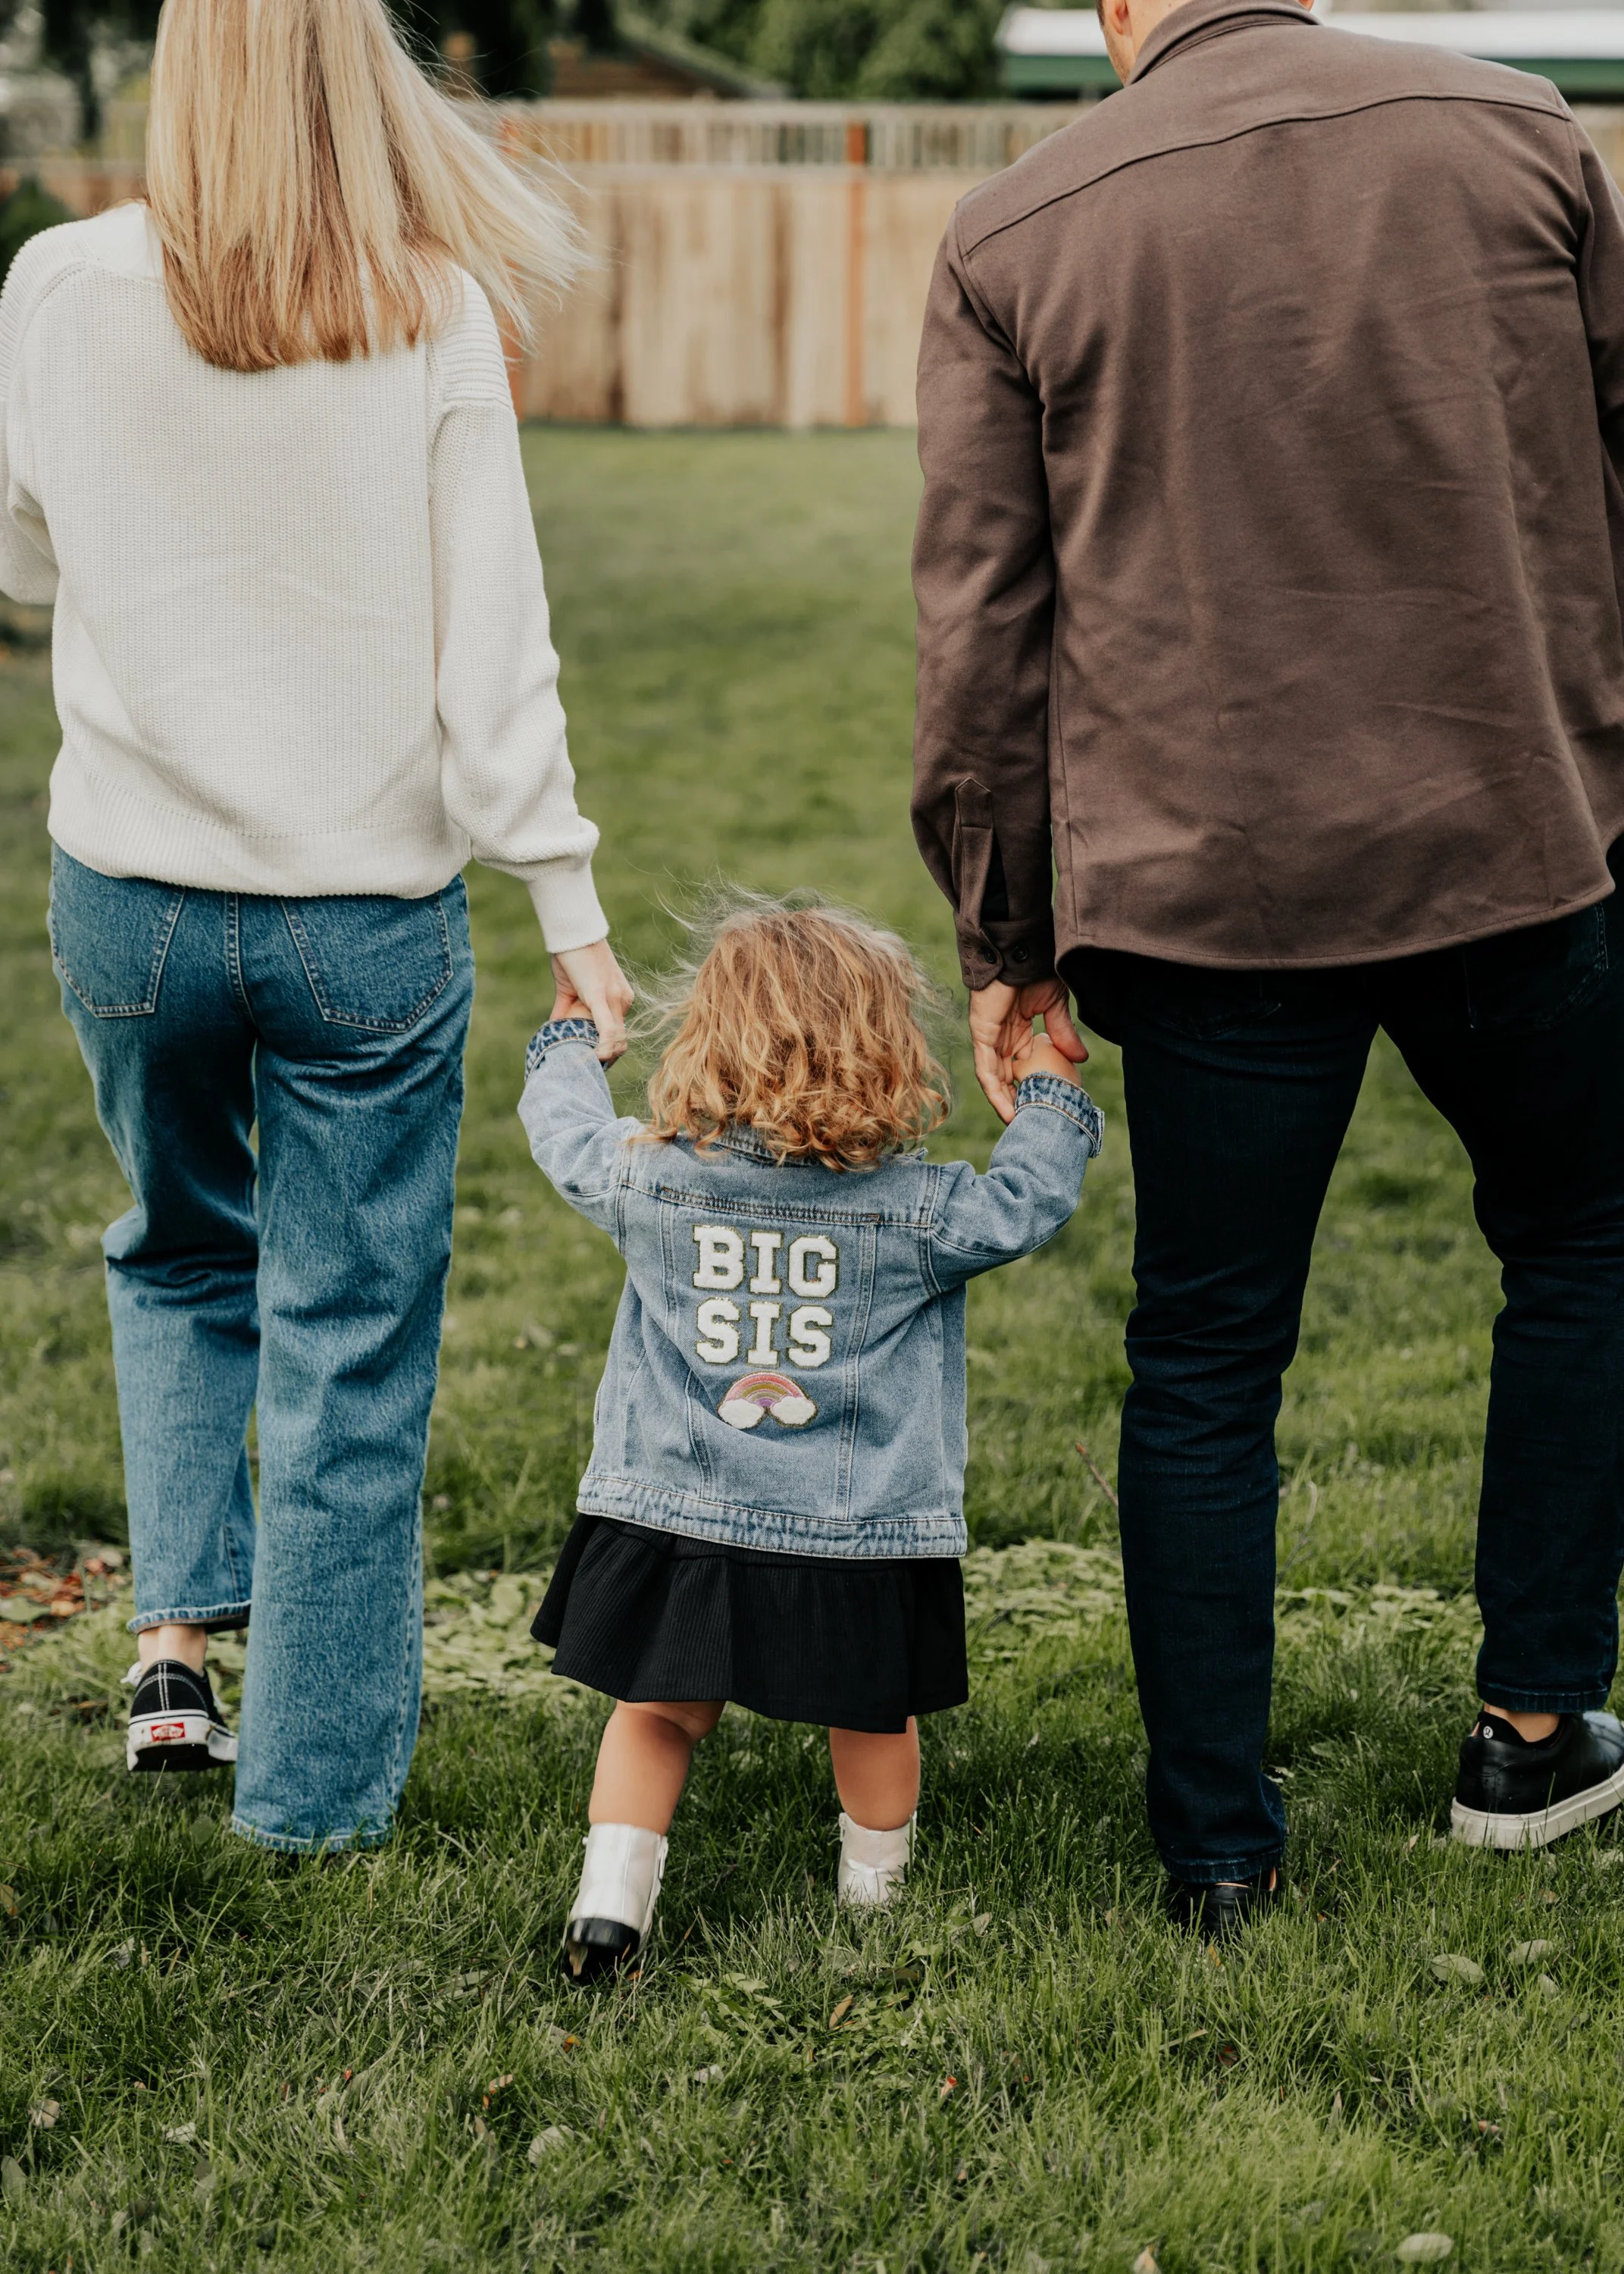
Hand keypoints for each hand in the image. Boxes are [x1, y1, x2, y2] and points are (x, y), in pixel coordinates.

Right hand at [550, 939, 633, 1063]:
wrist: (572, 930)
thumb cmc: (570, 954)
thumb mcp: (569, 987)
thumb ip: (564, 1009)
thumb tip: (554, 1027)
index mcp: (619, 998)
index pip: (618, 1034)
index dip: (605, 1051)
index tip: (588, 1060)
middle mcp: (623, 999)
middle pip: (618, 1040)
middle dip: (603, 1058)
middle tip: (581, 1065)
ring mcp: (614, 998)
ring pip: (615, 1039)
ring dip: (600, 1056)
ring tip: (580, 1062)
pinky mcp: (601, 996)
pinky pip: (608, 1029)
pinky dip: (603, 1047)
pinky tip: (594, 1058)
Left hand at [968, 976, 1086, 1123]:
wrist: (1021, 949)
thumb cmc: (1035, 970)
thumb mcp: (1055, 1007)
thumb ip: (1063, 1034)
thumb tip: (1080, 1059)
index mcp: (1018, 1032)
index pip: (1023, 1068)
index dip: (1032, 1089)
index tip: (1046, 1108)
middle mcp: (1002, 1038)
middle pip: (1008, 1079)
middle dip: (1018, 1103)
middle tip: (1032, 1126)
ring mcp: (990, 1037)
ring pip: (996, 1080)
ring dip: (1006, 1104)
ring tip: (1020, 1127)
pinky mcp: (982, 1035)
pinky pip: (986, 1071)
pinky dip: (996, 1092)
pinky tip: (1008, 1111)